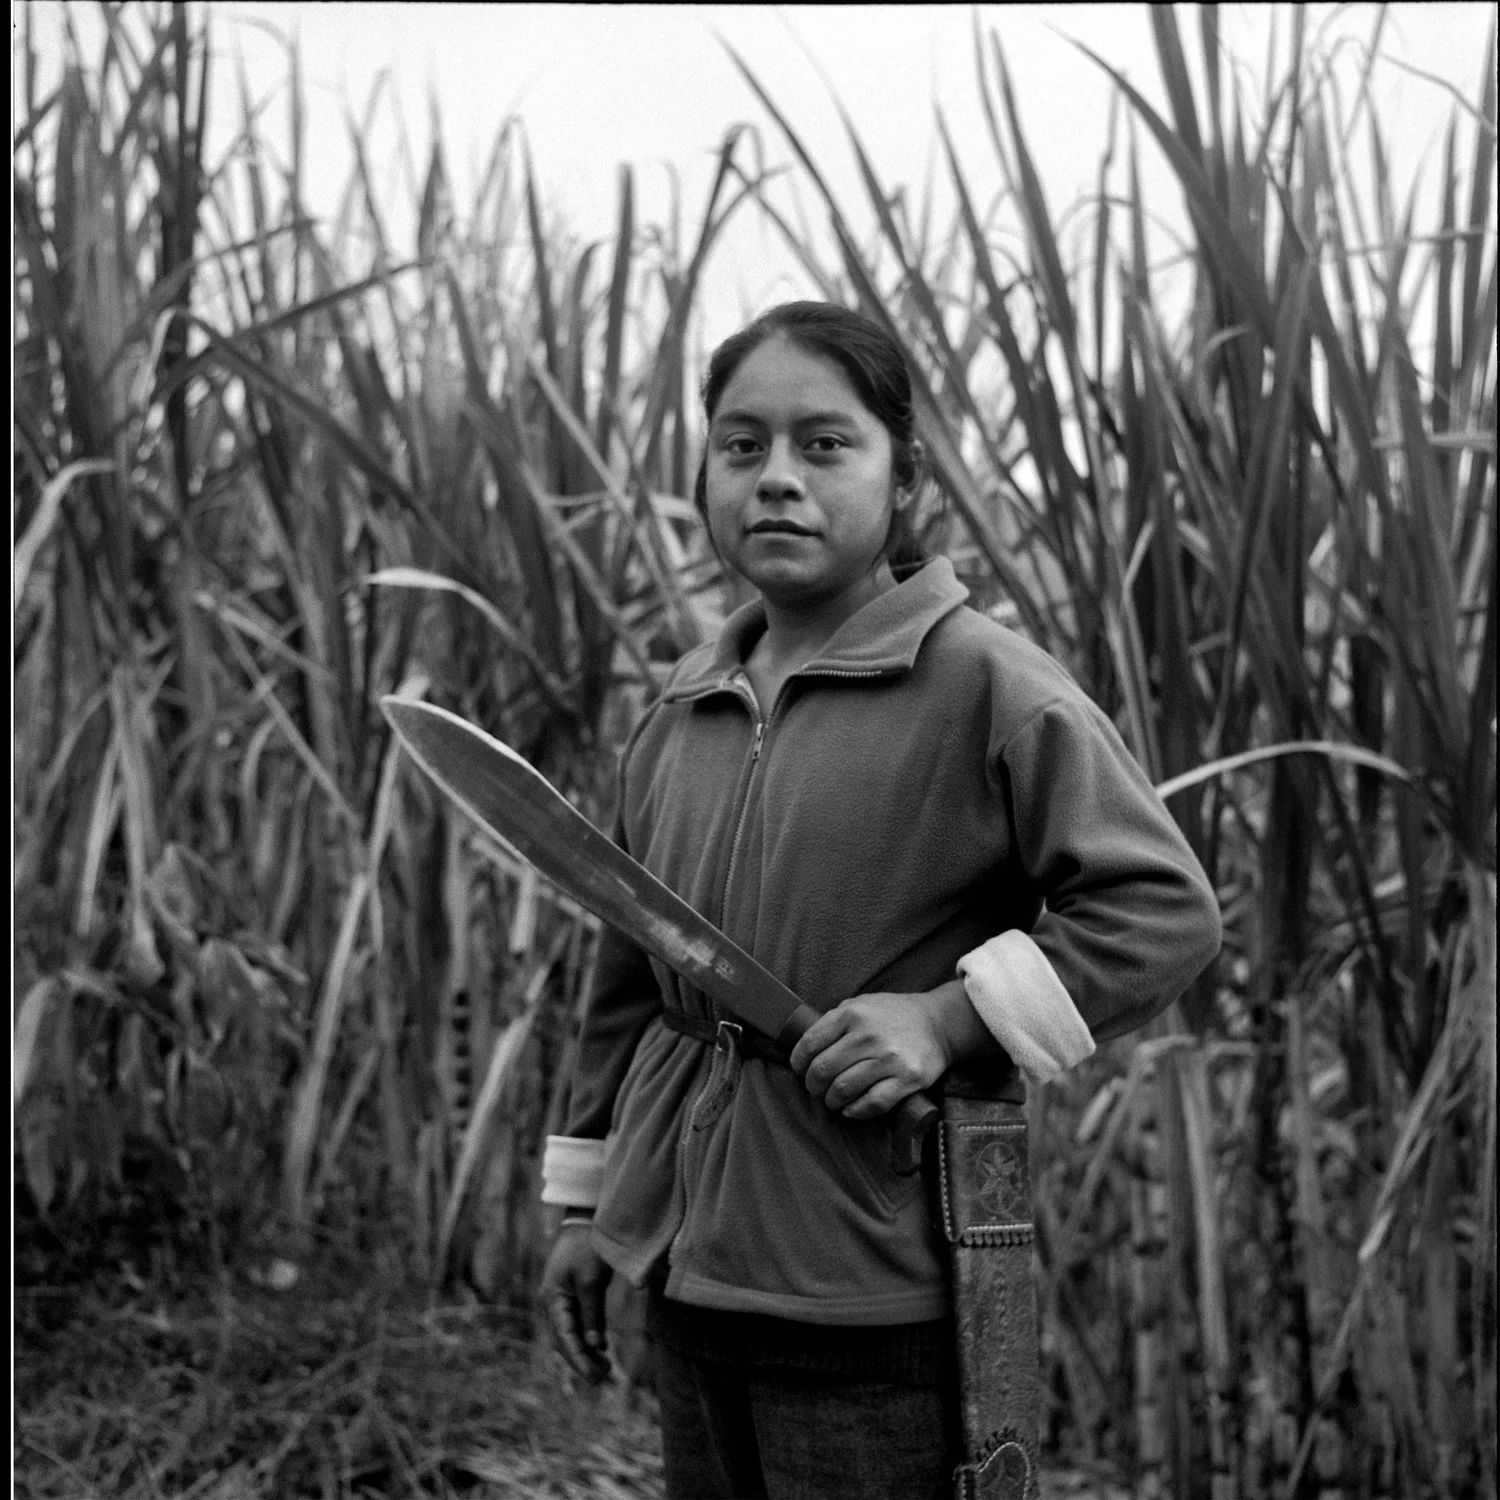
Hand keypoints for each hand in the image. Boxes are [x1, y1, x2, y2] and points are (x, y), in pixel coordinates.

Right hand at [540, 1217, 611, 1382]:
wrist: (583, 1219)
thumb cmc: (587, 1246)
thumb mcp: (591, 1280)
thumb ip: (592, 1314)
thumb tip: (593, 1346)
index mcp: (552, 1300)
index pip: (564, 1339)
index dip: (579, 1361)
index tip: (595, 1378)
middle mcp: (551, 1303)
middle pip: (564, 1341)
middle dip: (581, 1362)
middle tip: (603, 1380)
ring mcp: (559, 1300)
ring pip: (569, 1335)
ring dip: (584, 1352)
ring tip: (605, 1370)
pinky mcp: (570, 1295)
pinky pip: (575, 1323)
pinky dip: (586, 1338)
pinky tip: (600, 1349)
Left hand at [789, 988, 955, 1120]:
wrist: (939, 1023)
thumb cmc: (894, 1015)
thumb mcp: (861, 1004)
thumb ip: (835, 1021)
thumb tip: (806, 1048)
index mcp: (852, 1013)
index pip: (810, 1043)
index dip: (798, 1062)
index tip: (800, 1070)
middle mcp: (868, 1035)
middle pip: (823, 1070)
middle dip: (813, 1085)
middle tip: (816, 1089)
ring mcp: (888, 1058)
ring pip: (843, 1090)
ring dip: (831, 1100)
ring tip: (833, 1100)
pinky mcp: (907, 1079)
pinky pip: (872, 1104)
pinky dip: (855, 1111)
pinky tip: (851, 1109)